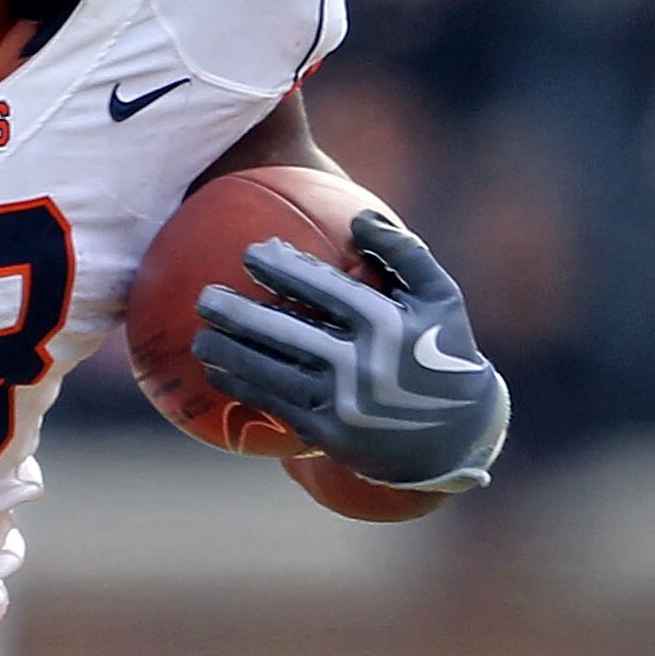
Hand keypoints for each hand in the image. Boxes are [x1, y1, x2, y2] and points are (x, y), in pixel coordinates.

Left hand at [192, 211, 508, 492]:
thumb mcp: (441, 298)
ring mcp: (344, 403)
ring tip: (200, 337)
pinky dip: (244, 390)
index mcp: (389, 325)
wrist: (455, 438)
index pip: (326, 291)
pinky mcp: (331, 435)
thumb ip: (403, 254)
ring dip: (232, 356)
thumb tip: (360, 218)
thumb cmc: (445, 352)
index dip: (284, 270)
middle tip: (205, 298)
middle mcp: (363, 365)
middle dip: (240, 315)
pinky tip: (217, 374)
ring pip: (275, 374)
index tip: (250, 253)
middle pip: (289, 334)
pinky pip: (278, 407)